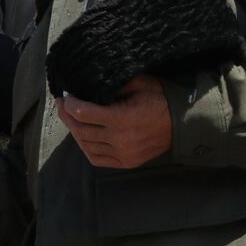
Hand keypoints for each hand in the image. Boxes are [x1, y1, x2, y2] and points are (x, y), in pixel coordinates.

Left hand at [56, 74, 171, 167]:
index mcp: (122, 119)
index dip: (69, 103)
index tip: (65, 95)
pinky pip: (96, 158)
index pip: (82, 113)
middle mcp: (120, 140)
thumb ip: (112, 84)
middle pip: (80, 129)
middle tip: (62, 105)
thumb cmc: (160, 99)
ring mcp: (123, 154)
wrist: (184, 122)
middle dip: (66, 116)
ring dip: (74, 130)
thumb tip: (86, 85)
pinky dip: (85, 147)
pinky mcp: (126, 162)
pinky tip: (82, 135)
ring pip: (85, 145)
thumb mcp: (138, 83)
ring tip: (71, 118)